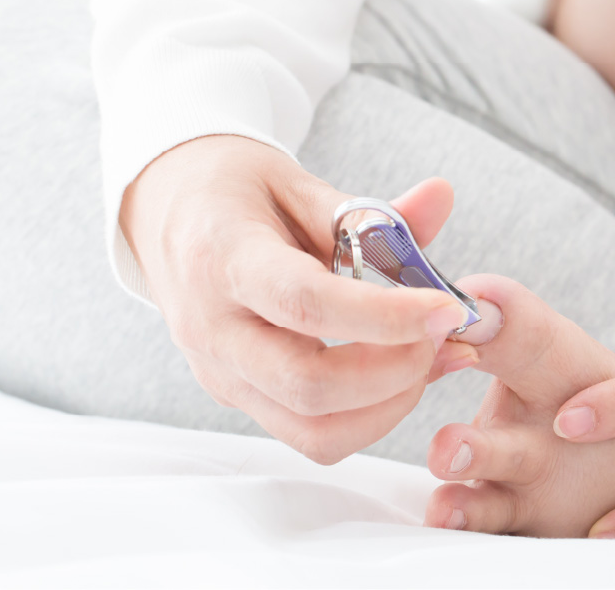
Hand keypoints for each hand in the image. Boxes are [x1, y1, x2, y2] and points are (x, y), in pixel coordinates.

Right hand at [120, 135, 477, 463]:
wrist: (168, 213)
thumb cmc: (237, 192)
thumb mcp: (299, 182)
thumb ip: (372, 209)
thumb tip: (443, 197)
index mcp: (223, 256)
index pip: (305, 303)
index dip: (384, 316)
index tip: (446, 308)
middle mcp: (212, 328)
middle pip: (309, 386)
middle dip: (396, 372)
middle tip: (441, 334)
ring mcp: (220, 374)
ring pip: (312, 430)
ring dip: (388, 406)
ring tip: (427, 356)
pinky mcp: (237, 398)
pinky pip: (309, 433)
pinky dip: (368, 416)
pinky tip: (399, 373)